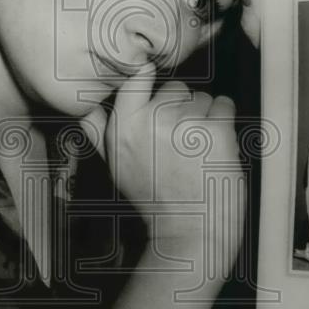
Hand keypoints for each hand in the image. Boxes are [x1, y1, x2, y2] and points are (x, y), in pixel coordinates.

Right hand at [84, 65, 245, 278]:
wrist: (190, 232)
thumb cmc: (154, 200)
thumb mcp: (115, 166)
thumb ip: (98, 132)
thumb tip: (83, 107)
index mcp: (122, 127)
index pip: (137, 76)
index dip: (151, 79)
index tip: (157, 93)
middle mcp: (150, 120)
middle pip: (176, 88)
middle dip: (182, 109)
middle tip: (180, 144)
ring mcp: (184, 123)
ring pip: (202, 97)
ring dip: (205, 119)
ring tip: (197, 152)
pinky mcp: (215, 130)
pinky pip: (224, 105)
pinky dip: (225, 122)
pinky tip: (215, 148)